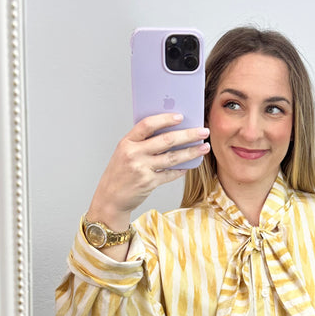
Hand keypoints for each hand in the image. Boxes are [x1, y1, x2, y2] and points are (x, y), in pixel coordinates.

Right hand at [87, 113, 209, 228]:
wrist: (110, 199)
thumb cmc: (119, 173)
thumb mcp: (124, 152)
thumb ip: (141, 142)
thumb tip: (169, 130)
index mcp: (126, 142)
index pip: (147, 125)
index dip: (165, 119)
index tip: (181, 116)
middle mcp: (133, 154)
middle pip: (166, 140)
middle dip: (188, 135)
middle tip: (203, 131)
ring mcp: (141, 169)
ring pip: (173, 157)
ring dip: (191, 152)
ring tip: (204, 147)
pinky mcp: (148, 183)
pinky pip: (170, 174)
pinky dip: (181, 169)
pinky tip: (190, 165)